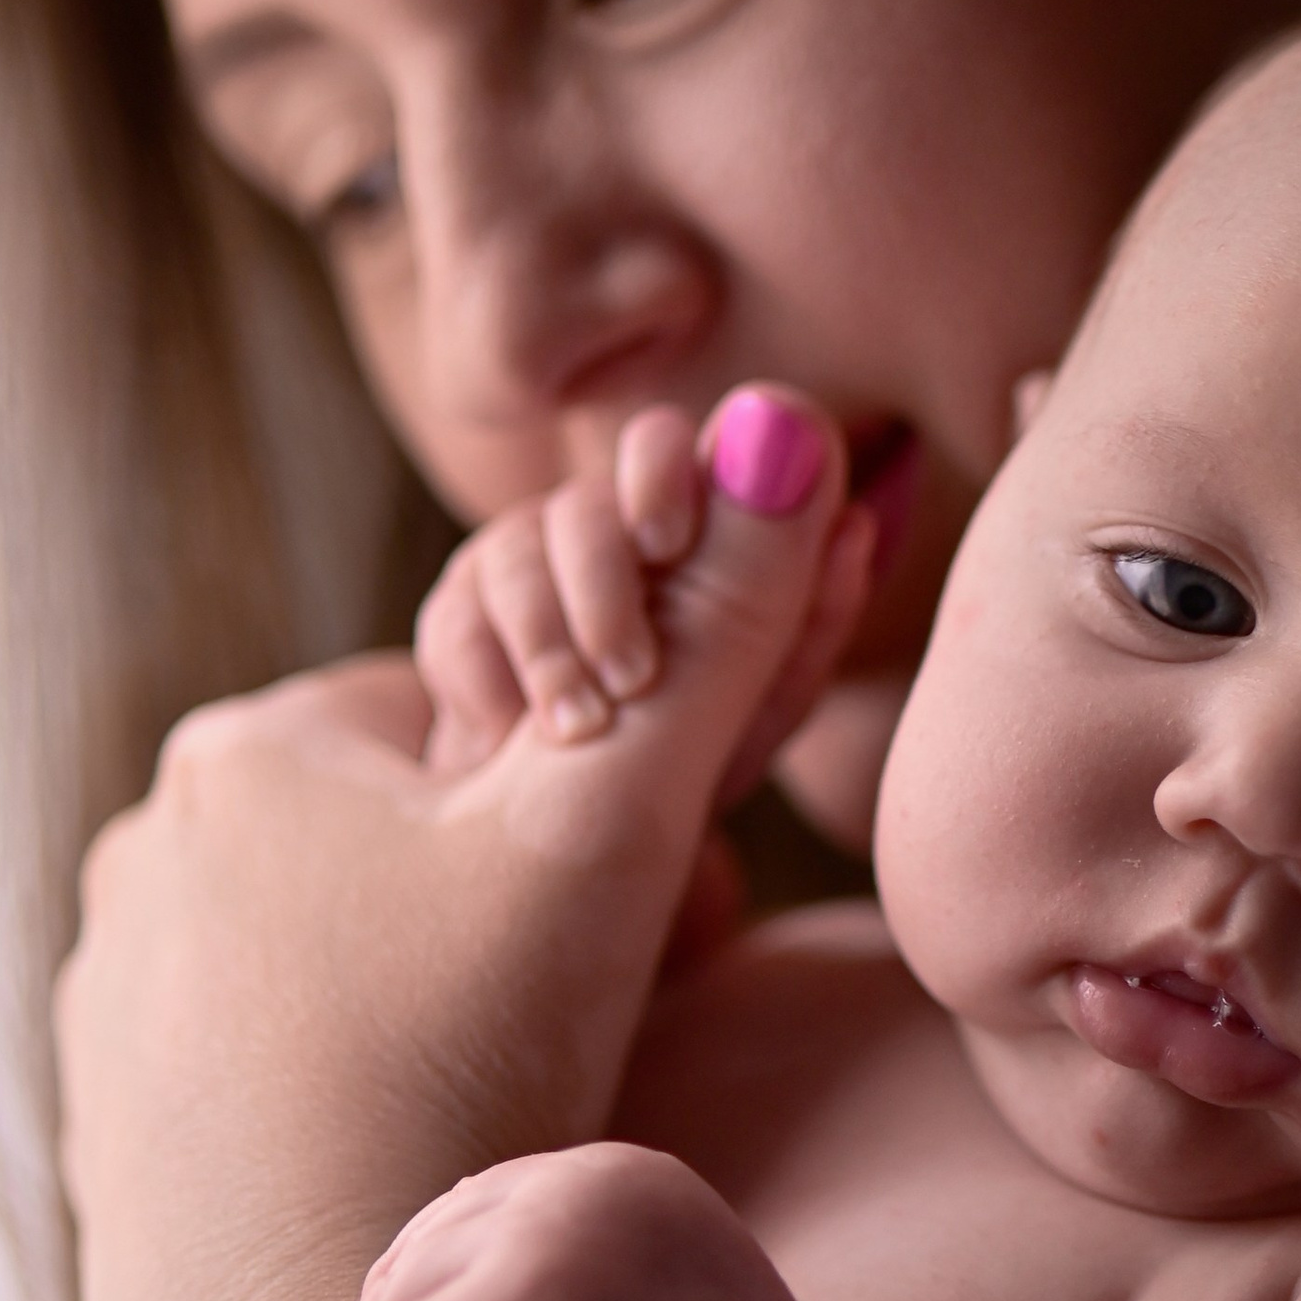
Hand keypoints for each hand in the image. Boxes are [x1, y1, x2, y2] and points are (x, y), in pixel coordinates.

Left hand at [56, 389, 851, 1300]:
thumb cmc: (465, 1072)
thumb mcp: (620, 839)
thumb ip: (722, 637)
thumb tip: (792, 434)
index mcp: (248, 750)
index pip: (476, 716)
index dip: (605, 805)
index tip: (666, 904)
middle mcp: (151, 854)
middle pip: (421, 841)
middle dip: (543, 907)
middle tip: (625, 1006)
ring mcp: (119, 1000)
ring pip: (360, 955)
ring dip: (469, 996)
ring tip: (531, 1096)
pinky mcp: (120, 1130)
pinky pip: (290, 1063)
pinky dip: (378, 1089)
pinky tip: (440, 1154)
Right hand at [413, 396, 873, 785]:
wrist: (580, 852)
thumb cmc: (694, 776)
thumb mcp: (760, 710)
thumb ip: (802, 612)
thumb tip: (844, 504)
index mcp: (681, 536)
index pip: (664, 448)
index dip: (660, 471)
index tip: (665, 541)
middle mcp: (600, 536)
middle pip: (583, 506)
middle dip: (602, 585)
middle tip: (630, 676)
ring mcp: (522, 570)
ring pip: (511, 557)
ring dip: (548, 648)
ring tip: (579, 732)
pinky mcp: (461, 620)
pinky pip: (455, 619)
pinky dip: (485, 682)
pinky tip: (509, 740)